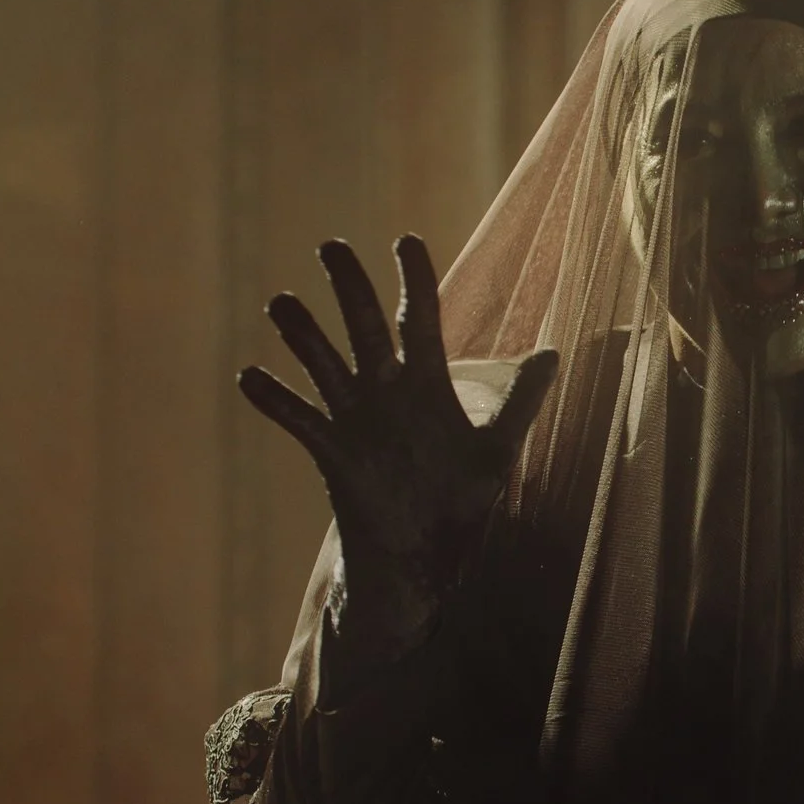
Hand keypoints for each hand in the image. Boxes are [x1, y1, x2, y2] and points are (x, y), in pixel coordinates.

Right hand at [238, 235, 557, 667]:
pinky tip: (250, 376)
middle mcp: (387, 395)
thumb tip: (554, 354)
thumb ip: (522, 404)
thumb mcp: (497, 452)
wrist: (425, 563)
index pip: (419, 320)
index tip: (406, 239)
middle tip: (331, 244)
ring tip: (281, 302)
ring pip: (326, 365)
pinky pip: (300, 422)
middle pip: (364, 328)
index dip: (414, 280)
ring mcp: (356, 422)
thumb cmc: (461, 505)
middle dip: (349, 287)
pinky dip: (275, 401)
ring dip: (303, 335)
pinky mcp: (335, 456)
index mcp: (427, 386)